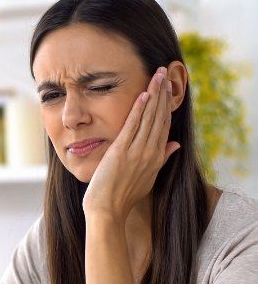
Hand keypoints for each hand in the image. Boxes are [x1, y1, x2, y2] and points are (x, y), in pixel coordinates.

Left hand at [82, 66, 180, 221]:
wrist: (107, 211)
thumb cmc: (122, 198)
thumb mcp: (147, 179)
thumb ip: (161, 160)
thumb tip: (175, 145)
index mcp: (156, 160)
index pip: (165, 126)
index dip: (166, 106)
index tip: (168, 88)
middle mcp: (150, 154)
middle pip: (159, 118)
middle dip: (163, 94)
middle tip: (165, 72)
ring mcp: (136, 153)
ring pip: (149, 119)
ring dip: (154, 95)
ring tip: (157, 75)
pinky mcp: (121, 152)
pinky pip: (132, 126)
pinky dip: (139, 110)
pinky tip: (143, 94)